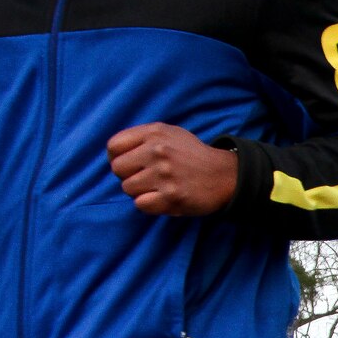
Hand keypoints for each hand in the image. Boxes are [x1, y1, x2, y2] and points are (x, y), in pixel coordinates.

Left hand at [106, 123, 238, 216]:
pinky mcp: (171, 196)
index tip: (129, 164)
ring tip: (156, 188)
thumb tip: (115, 153)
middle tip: (145, 178)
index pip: (114, 146)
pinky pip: (140, 204)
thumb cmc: (193, 155)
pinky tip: (161, 198)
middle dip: (128, 176)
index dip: (116, 158)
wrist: (224, 175)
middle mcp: (158, 151)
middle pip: (117, 168)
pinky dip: (148, 204)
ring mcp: (164, 174)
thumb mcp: (170, 134)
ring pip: (128, 188)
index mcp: (155, 132)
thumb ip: (142, 138)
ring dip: (139, 191)